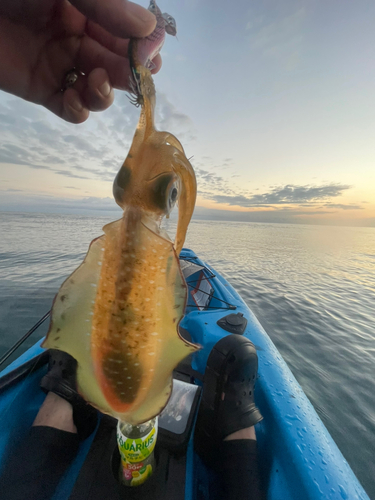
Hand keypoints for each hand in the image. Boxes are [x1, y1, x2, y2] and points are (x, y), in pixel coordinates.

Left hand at [0, 0, 161, 122]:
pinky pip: (72, 111)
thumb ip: (107, 8)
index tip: (151, 55)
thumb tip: (150, 28)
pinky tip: (71, 98)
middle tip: (140, 77)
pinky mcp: (43, 92)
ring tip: (96, 83)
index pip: (125, 33)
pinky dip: (79, 111)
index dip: (142, 46)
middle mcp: (77, 39)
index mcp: (86, 10)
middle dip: (130, 73)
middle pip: (116, 65)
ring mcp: (60, 67)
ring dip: (105, 94)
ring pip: (99, 91)